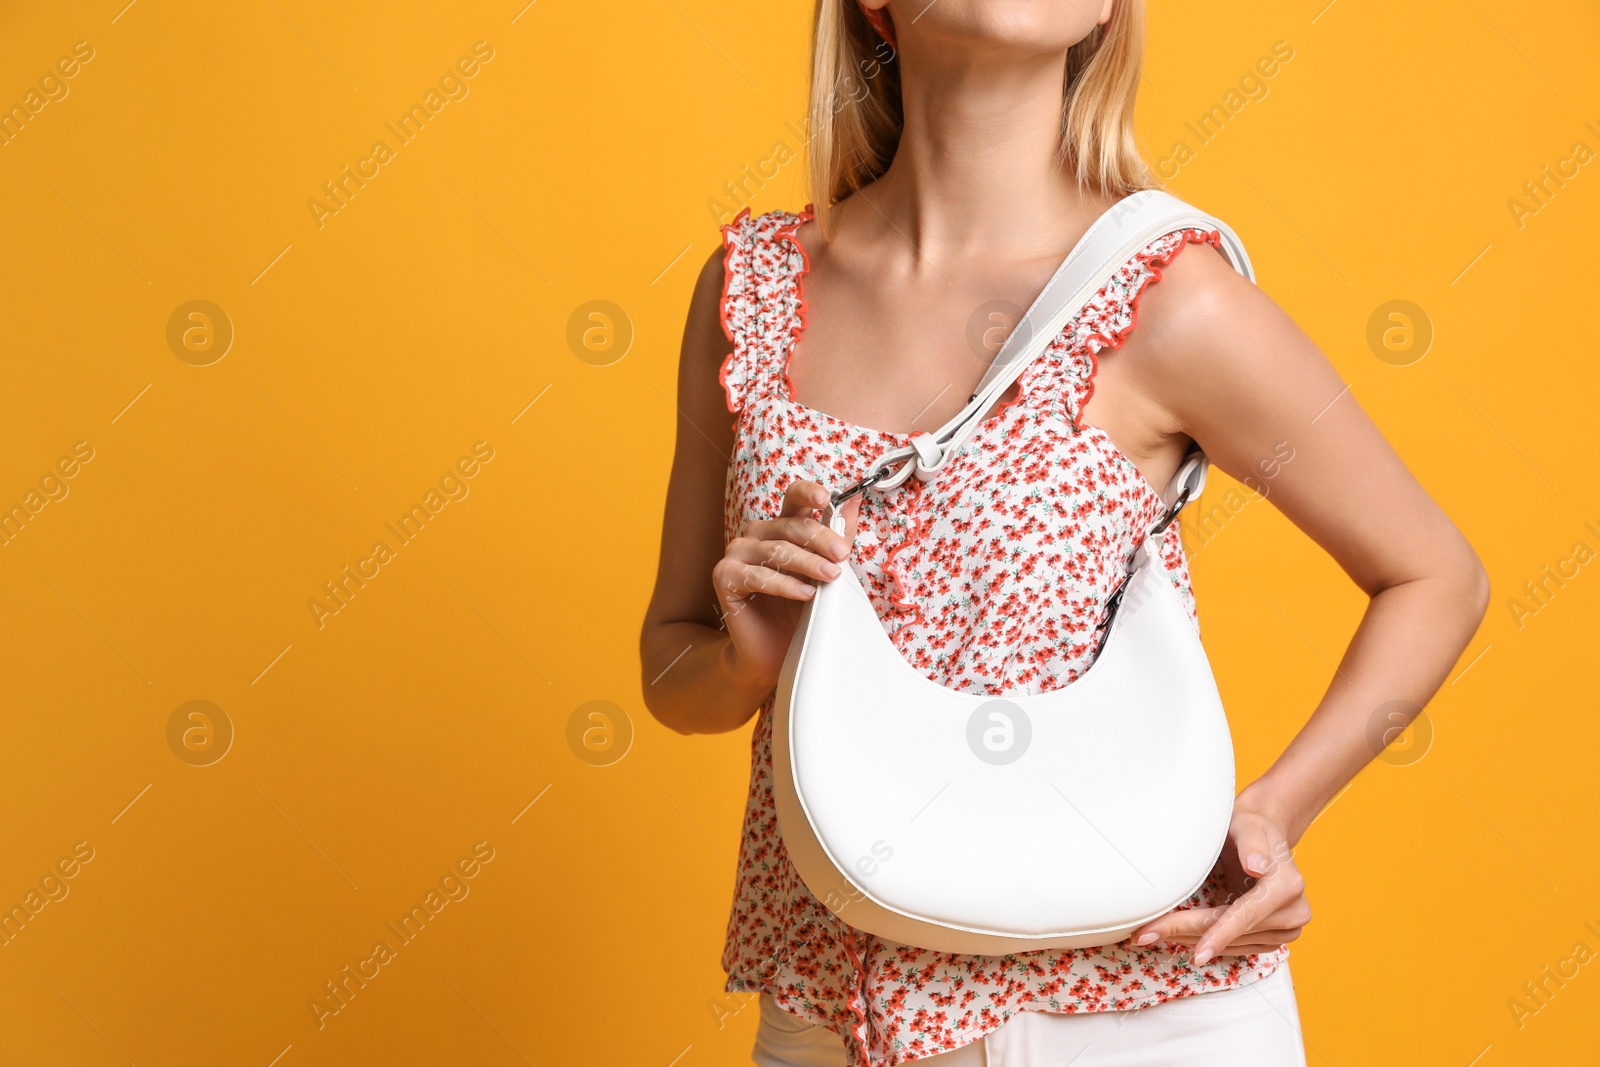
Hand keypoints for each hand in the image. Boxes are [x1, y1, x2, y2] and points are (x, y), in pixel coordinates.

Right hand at [712, 479, 860, 691]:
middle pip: (791, 525)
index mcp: (781, 527)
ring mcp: (737, 553)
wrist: (776, 651)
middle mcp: (757, 534)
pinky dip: (785, 585)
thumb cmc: (800, 609)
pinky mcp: (724, 576)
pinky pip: (757, 575)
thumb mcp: (825, 571)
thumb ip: (837, 537)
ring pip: (777, 550)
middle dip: (820, 539)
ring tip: (830, 577)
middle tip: (842, 555)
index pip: (793, 498)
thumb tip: (854, 501)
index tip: (826, 498)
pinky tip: (805, 594)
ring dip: (808, 563)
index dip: (808, 493)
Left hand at [1126, 803, 1310, 965]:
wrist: (1263, 836)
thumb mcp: (1247, 825)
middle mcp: (1293, 913)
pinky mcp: (1273, 938)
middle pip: (1232, 932)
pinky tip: (1180, 935)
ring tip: (1154, 933)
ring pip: (1232, 944)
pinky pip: (1237, 946)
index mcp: (1287, 886)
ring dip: (1192, 940)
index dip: (1218, 935)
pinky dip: (1208, 941)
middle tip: (1145, 934)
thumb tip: (1257, 866)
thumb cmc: (1250, 827)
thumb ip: (1252, 844)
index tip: (1197, 953)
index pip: (1246, 916)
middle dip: (1187, 933)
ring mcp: (1285, 930)